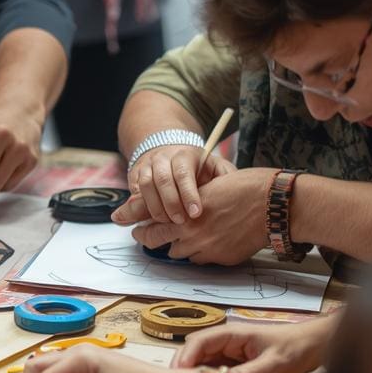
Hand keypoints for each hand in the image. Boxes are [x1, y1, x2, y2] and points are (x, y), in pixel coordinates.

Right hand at [115, 146, 236, 226]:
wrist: (169, 149)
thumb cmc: (197, 166)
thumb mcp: (214, 166)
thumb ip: (225, 177)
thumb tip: (237, 189)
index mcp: (185, 155)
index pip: (184, 174)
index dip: (189, 195)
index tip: (195, 214)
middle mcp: (163, 157)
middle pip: (162, 180)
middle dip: (170, 204)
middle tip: (180, 222)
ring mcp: (147, 165)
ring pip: (145, 185)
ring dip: (154, 207)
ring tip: (164, 222)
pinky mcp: (135, 174)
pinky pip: (133, 191)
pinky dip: (137, 206)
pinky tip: (147, 220)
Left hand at [128, 167, 274, 265]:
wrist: (272, 203)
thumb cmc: (242, 188)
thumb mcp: (207, 189)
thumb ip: (187, 204)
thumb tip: (173, 211)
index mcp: (185, 215)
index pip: (152, 229)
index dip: (143, 231)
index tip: (138, 231)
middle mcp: (192, 235)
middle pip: (162, 246)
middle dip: (154, 242)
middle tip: (149, 239)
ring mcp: (208, 250)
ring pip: (183, 255)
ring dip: (182, 247)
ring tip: (187, 237)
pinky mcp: (223, 259)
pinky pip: (205, 260)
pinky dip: (204, 252)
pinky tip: (212, 241)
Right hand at [174, 314, 338, 372]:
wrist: (315, 345)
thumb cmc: (296, 348)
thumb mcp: (274, 365)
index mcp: (232, 334)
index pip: (199, 342)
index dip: (185, 358)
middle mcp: (226, 341)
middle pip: (194, 352)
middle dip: (183, 368)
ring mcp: (229, 352)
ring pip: (201, 362)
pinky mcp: (234, 363)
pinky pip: (213, 371)